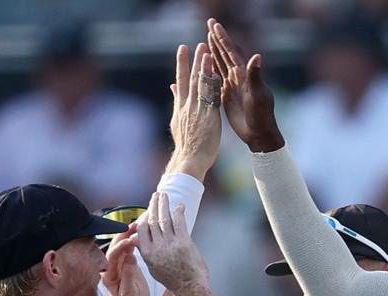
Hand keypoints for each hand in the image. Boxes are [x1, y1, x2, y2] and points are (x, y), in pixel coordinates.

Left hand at [101, 224, 148, 295]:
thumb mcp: (130, 294)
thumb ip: (128, 276)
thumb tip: (129, 258)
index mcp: (109, 275)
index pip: (113, 255)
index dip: (121, 246)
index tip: (131, 240)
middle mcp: (112, 268)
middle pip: (115, 247)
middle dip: (123, 235)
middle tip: (134, 225)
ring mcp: (120, 265)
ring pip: (122, 246)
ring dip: (129, 235)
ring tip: (139, 226)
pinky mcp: (127, 264)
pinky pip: (129, 249)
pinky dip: (135, 241)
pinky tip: (141, 234)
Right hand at [134, 191, 212, 295]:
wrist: (190, 287)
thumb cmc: (174, 280)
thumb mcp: (153, 268)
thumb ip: (146, 253)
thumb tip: (137, 241)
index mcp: (148, 253)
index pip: (142, 230)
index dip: (144, 217)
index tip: (147, 210)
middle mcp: (157, 247)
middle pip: (152, 221)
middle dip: (153, 206)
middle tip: (155, 195)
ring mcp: (170, 244)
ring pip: (164, 219)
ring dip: (163, 205)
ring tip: (164, 195)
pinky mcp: (184, 242)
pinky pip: (179, 223)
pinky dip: (178, 212)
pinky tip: (179, 206)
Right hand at [167, 43, 222, 180]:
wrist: (189, 159)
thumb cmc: (186, 145)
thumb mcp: (176, 121)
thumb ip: (176, 103)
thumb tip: (172, 88)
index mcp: (180, 107)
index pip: (181, 81)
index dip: (182, 64)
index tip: (183, 50)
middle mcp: (187, 106)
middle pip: (190, 78)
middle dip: (193, 60)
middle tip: (196, 44)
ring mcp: (197, 110)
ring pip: (200, 84)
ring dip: (203, 66)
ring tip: (205, 51)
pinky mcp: (208, 116)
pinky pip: (210, 96)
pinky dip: (212, 82)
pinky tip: (215, 71)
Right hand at [207, 18, 283, 152]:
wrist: (259, 133)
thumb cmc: (262, 115)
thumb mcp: (259, 95)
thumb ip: (256, 76)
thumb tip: (257, 56)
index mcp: (244, 74)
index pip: (232, 52)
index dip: (223, 38)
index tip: (214, 25)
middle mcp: (239, 77)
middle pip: (225, 53)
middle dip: (217, 39)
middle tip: (209, 23)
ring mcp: (233, 86)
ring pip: (221, 64)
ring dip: (214, 51)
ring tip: (206, 38)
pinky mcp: (227, 95)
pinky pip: (217, 79)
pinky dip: (211, 69)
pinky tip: (205, 64)